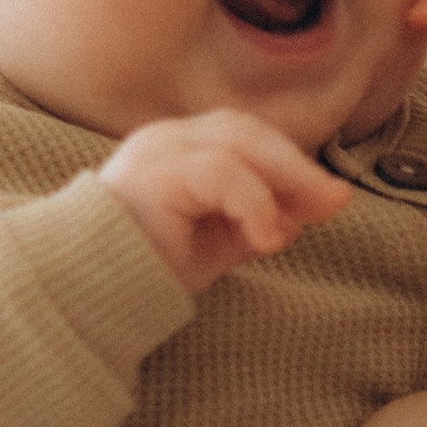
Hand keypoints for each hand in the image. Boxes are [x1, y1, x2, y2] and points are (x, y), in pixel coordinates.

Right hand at [100, 109, 350, 291]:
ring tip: (297, 225)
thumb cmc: (147, 269)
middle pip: (246, 131)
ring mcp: (156, 151)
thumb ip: (257, 222)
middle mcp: (165, 138)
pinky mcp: (153, 175)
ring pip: (237, 143)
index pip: (246, 138)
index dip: (292, 163)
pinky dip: (254, 203)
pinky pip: (221, 172)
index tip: (331, 198)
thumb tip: (309, 211)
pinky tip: (266, 239)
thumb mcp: (217, 244)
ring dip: (282, 182)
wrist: (92, 295)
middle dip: (296, 166)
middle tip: (334, 201)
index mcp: (178, 147)